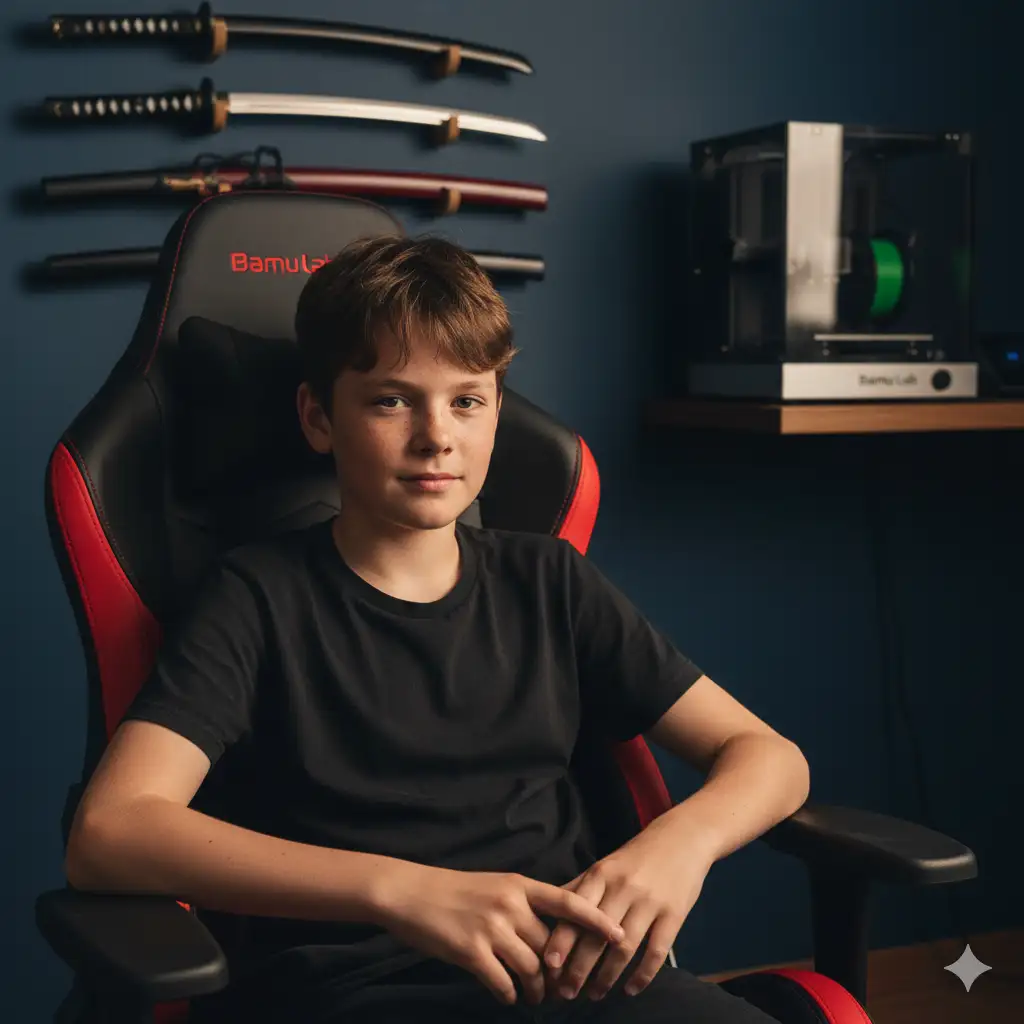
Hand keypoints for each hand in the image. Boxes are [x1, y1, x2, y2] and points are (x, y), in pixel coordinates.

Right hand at [373, 862, 627, 1006]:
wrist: (410, 893)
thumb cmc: (454, 890)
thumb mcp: (496, 885)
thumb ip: (524, 903)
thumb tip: (554, 928)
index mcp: (519, 884)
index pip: (568, 901)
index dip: (596, 919)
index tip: (619, 935)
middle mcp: (510, 904)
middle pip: (552, 945)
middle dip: (562, 972)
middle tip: (566, 989)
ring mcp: (490, 928)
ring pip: (532, 967)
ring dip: (538, 990)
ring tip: (537, 998)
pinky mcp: (470, 951)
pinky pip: (503, 983)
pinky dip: (509, 995)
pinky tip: (508, 996)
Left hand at [543, 829, 713, 1001]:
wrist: (683, 838)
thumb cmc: (637, 856)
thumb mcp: (606, 865)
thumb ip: (579, 889)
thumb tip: (548, 913)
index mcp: (601, 874)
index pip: (574, 913)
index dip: (561, 941)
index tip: (547, 966)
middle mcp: (623, 888)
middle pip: (595, 936)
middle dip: (578, 969)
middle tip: (565, 993)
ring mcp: (650, 902)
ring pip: (623, 948)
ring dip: (607, 977)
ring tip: (594, 994)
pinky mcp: (674, 914)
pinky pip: (656, 952)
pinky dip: (642, 975)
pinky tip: (630, 990)